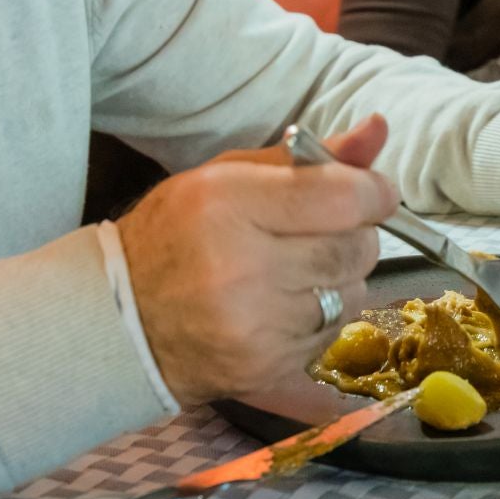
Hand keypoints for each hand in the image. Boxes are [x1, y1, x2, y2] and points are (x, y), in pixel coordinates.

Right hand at [118, 116, 398, 405]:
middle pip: (355, 249)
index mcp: (228, 205)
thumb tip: (378, 129)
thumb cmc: (175, 234)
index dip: (373, 192)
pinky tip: (284, 306)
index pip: (342, 198)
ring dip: (340, 280)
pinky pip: (330, 337)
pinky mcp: (266, 369)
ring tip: (297, 270)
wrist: (121, 321)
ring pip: (351, 296)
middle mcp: (243, 268)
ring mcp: (256, 327)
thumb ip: (309, 157)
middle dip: (355, 235)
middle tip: (323, 231)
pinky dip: (322, 319)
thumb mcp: (228, 177)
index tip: (372, 192)